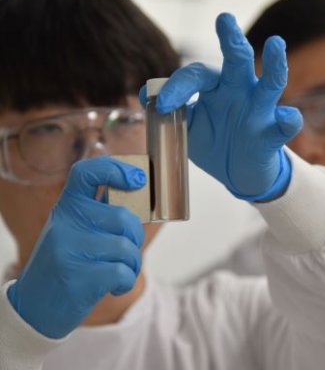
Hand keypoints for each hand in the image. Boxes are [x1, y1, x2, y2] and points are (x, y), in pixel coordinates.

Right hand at [7, 156, 145, 338]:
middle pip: (122, 217)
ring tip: (120, 272)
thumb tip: (135, 194)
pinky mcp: (78, 278)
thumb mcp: (73, 231)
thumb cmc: (65, 264)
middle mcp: (65, 224)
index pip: (86, 173)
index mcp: (66, 207)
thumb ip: (98, 213)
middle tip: (128, 250)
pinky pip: (122, 272)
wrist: (33, 308)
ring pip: (126, 247)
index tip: (137, 179)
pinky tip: (115, 287)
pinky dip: (126, 281)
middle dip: (135, 237)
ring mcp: (69, 250)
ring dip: (132, 264)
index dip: (115, 169)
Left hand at [140, 13, 302, 199]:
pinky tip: (287, 116)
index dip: (178, 86)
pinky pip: (285, 125)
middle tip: (224, 20)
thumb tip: (148, 93)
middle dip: (232, 41)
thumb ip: (172, 111)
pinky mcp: (273, 134)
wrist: (237, 173)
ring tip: (274, 44)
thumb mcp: (187, 128)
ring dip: (274, 65)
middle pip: (237, 62)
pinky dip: (289, 120)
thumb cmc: (213, 144)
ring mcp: (260, 112)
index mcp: (216, 89)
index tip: (160, 105)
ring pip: (269, 84)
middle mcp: (239, 93)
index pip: (197, 75)